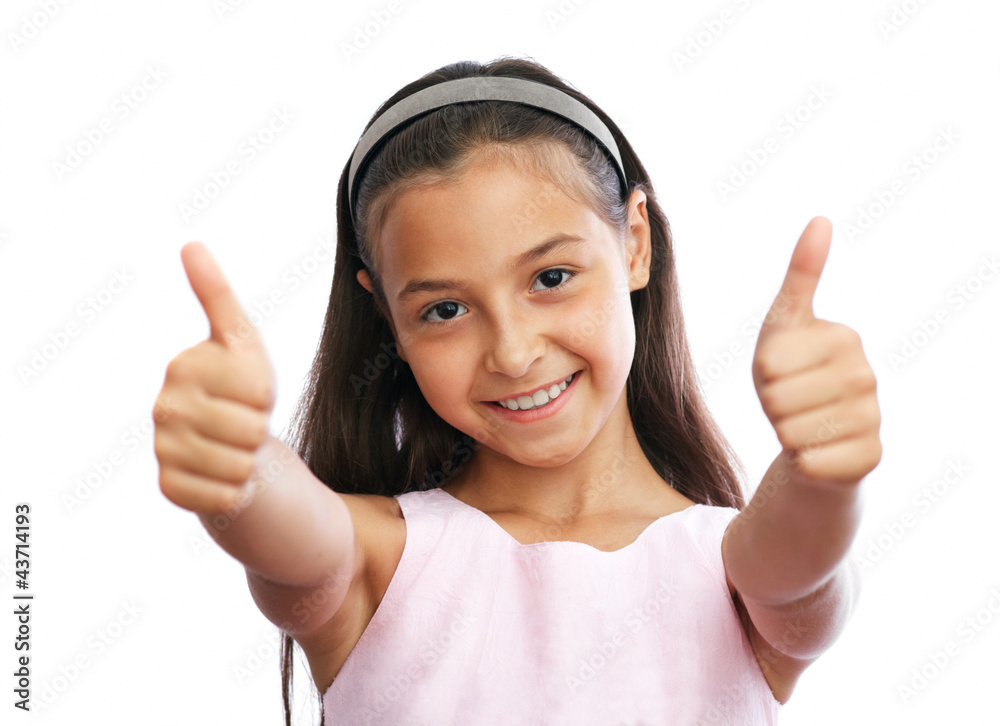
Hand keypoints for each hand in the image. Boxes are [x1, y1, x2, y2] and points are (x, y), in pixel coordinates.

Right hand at [153, 242, 276, 514]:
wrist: (229, 445)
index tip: (250, 391)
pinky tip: (223, 475)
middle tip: (243, 423)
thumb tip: (190, 244)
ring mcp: (162, 448)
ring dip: (250, 460)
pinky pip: (225, 496)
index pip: (257, 390)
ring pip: (240, 466)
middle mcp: (163, 407)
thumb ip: (217, 294)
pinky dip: (236, 490)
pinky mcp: (169, 487)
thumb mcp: (242, 341)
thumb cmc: (241, 388)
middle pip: (251, 430)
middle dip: (260, 429)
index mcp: (183, 366)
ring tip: (234, 447)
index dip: (267, 395)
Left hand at [752, 216, 881, 485]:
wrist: (812, 436)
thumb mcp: (783, 324)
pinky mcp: (870, 456)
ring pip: (791, 432)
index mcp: (845, 337)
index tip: (783, 373)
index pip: (770, 364)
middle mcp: (867, 374)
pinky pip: (808, 461)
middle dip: (771, 406)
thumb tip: (821, 218)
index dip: (762, 375)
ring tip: (802, 424)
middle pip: (778, 399)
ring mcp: (873, 417)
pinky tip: (817, 451)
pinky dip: (801, 461)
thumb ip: (801, 275)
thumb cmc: (791, 375)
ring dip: (785, 433)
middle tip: (790, 404)